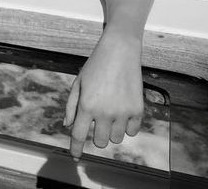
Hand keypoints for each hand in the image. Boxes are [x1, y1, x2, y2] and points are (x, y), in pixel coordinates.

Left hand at [63, 33, 144, 159]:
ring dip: (112, 132)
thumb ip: (71, 106)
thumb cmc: (95, 66)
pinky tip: (123, 113)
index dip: (75, 148)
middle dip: (96, 135)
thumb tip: (68, 126)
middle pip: (100, 141)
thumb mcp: (78, 83)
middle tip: (98, 121)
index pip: (79, 136)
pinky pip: (132, 131)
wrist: (119, 51)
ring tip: (111, 114)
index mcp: (87, 105)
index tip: (75, 156)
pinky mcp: (138, 110)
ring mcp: (123, 112)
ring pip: (116, 139)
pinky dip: (127, 127)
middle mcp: (105, 112)